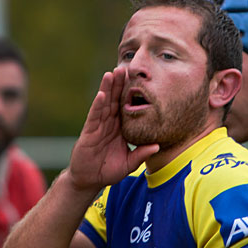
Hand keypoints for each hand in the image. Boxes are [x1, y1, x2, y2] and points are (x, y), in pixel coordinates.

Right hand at [68, 67, 157, 191]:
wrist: (89, 180)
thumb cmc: (107, 171)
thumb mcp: (129, 163)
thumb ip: (141, 154)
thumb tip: (157, 146)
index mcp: (119, 128)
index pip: (126, 107)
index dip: (131, 94)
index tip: (139, 80)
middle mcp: (109, 124)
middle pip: (115, 100)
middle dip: (119, 84)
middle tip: (126, 67)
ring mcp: (98, 126)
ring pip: (104, 103)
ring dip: (108, 88)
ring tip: (112, 73)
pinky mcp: (89, 132)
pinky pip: (94, 116)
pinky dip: (98, 105)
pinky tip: (102, 95)